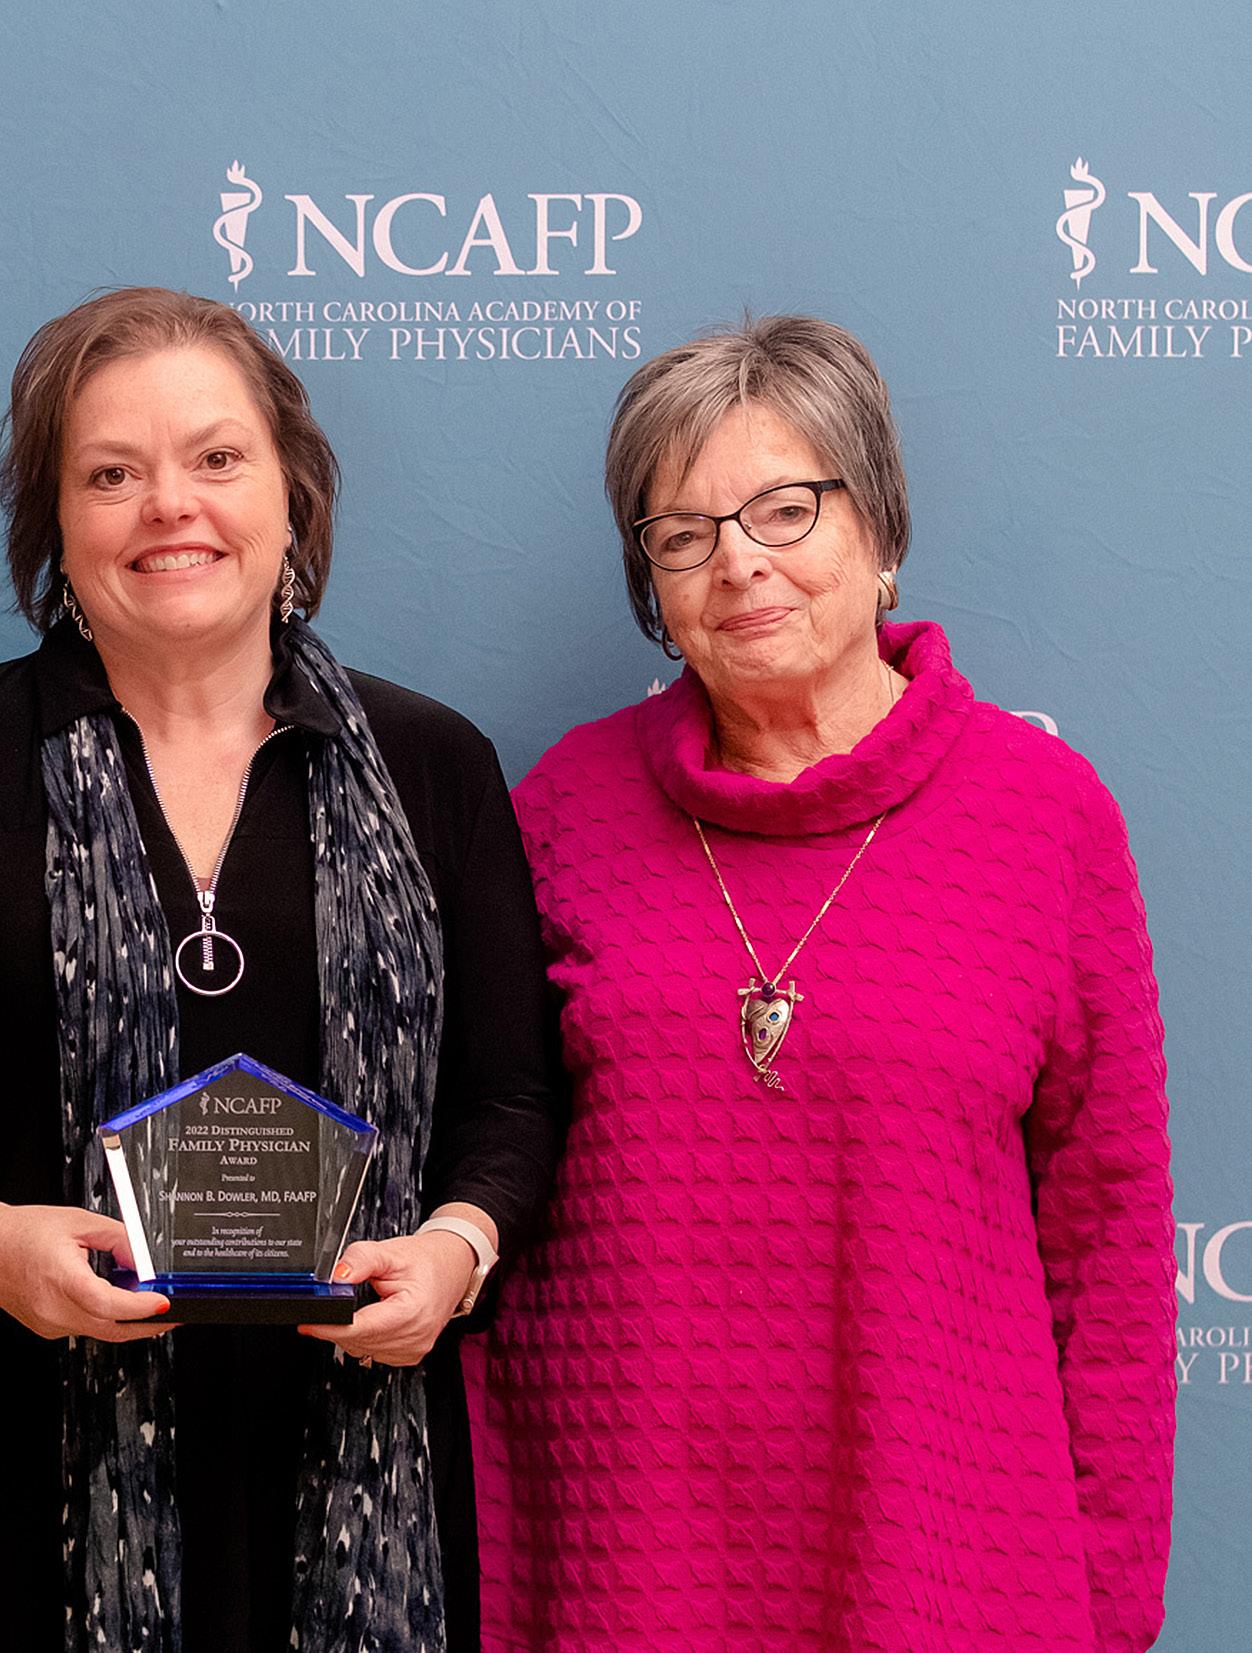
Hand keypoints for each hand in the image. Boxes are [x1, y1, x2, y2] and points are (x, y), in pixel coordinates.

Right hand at [0, 1203, 170, 1341]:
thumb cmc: (24, 1233)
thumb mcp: (80, 1223)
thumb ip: (119, 1238)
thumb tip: (146, 1259)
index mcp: (60, 1280)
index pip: (107, 1304)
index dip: (140, 1307)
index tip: (164, 1303)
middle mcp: (53, 1310)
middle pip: (111, 1328)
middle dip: (147, 1324)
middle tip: (174, 1315)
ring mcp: (49, 1324)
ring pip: (100, 1331)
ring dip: (127, 1321)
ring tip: (148, 1302)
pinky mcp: (47, 1327)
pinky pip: (86, 1327)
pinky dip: (106, 1317)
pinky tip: (116, 1300)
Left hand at [298, 1229, 474, 1366]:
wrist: (453, 1267)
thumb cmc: (426, 1260)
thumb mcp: (391, 1251)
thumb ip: (360, 1259)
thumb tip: (335, 1276)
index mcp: (413, 1312)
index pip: (360, 1329)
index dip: (329, 1327)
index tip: (308, 1323)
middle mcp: (416, 1337)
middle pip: (358, 1341)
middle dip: (337, 1326)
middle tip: (330, 1305)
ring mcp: (414, 1350)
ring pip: (362, 1350)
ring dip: (351, 1332)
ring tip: (360, 1305)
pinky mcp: (410, 1356)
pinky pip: (373, 1353)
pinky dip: (365, 1338)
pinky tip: (371, 1319)